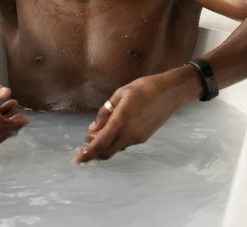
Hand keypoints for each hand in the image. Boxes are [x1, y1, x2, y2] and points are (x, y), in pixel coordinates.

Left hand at [74, 68, 198, 162]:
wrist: (169, 93)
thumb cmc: (143, 88)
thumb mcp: (121, 93)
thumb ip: (105, 111)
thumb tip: (92, 129)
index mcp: (121, 120)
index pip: (101, 143)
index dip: (88, 152)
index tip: (77, 159)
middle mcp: (129, 133)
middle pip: (107, 151)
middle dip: (94, 151)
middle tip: (85, 141)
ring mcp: (137, 138)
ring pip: (116, 148)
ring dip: (104, 146)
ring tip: (95, 135)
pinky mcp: (144, 138)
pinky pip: (125, 144)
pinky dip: (115, 142)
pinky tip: (112, 131)